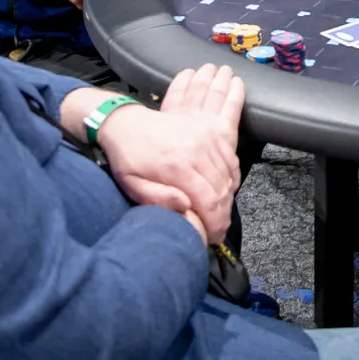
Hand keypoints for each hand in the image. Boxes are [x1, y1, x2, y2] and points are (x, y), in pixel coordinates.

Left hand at [95, 64, 245, 243]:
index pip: (209, 201)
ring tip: (221, 212)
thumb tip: (186, 207)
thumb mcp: (131, 184)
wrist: (125, 122)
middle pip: (222, 189)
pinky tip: (228, 186)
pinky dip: (233, 173)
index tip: (213, 237)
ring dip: (229, 195)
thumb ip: (158, 199)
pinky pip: (231, 154)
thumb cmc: (127, 158)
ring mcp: (206, 136)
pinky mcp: (210, 129)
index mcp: (178, 166)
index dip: (214, 223)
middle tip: (217, 229)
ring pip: (229, 172)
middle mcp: (198, 149)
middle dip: (223, 214)